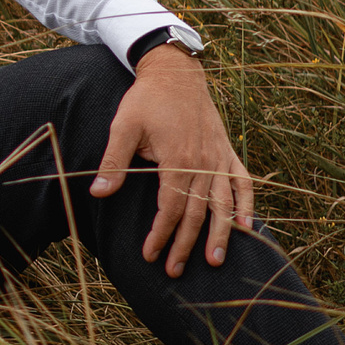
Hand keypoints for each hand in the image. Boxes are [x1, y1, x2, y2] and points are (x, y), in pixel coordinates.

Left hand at [90, 47, 254, 273]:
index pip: (170, 208)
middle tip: (175, 271)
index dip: (161, 234)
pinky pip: (243, 183)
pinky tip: (246, 226)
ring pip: (223, 204)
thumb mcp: (123, 126)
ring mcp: (219, 158)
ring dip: (220, 234)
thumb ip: (114, 162)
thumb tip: (98, 193)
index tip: (150, 255)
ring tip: (215, 261)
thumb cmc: (146, 100)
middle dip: (185, 244)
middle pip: (197, 213)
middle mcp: (204, 163)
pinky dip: (246, 204)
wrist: (175, 73)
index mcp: (178, 159)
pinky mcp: (228, 152)